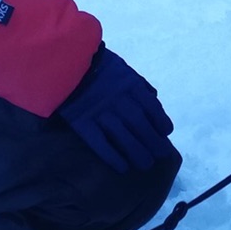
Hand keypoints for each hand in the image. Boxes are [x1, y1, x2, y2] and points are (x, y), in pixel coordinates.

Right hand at [54, 46, 175, 172]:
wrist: (64, 62)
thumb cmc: (96, 65)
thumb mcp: (122, 68)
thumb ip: (138, 83)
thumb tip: (154, 98)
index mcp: (129, 84)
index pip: (150, 106)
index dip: (160, 121)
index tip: (166, 133)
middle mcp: (118, 99)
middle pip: (139, 124)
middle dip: (152, 141)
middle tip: (161, 155)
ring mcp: (100, 112)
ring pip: (123, 136)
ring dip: (136, 152)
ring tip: (145, 164)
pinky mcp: (82, 123)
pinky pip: (99, 143)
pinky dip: (112, 156)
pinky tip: (122, 167)